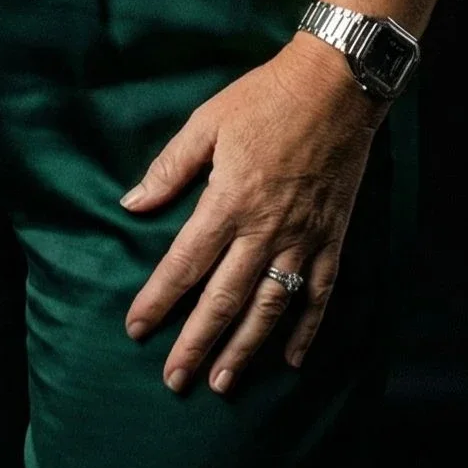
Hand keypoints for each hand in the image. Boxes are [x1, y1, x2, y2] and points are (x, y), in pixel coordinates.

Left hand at [118, 31, 385, 393]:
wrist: (336, 86)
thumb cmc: (265, 98)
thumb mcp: (208, 122)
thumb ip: (170, 168)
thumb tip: (131, 205)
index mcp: (228, 200)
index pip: (185, 263)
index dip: (158, 299)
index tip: (136, 329)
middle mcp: (264, 229)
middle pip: (224, 298)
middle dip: (196, 342)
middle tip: (174, 380)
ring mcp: (302, 237)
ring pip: (269, 306)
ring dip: (245, 348)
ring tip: (222, 382)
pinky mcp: (331, 237)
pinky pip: (319, 293)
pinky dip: (306, 329)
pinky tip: (292, 359)